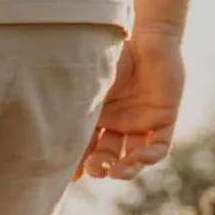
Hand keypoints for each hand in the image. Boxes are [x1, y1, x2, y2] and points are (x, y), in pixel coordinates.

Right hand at [77, 26, 185, 179]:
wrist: (145, 37)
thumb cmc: (112, 56)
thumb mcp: (90, 86)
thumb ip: (77, 111)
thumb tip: (51, 139)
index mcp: (97, 115)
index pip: (86, 147)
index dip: (79, 164)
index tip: (72, 177)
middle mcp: (118, 123)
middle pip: (107, 156)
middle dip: (100, 167)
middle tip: (95, 169)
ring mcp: (141, 123)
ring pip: (132, 157)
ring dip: (124, 170)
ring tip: (116, 172)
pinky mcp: (163, 120)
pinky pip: (158, 147)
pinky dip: (148, 157)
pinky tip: (138, 158)